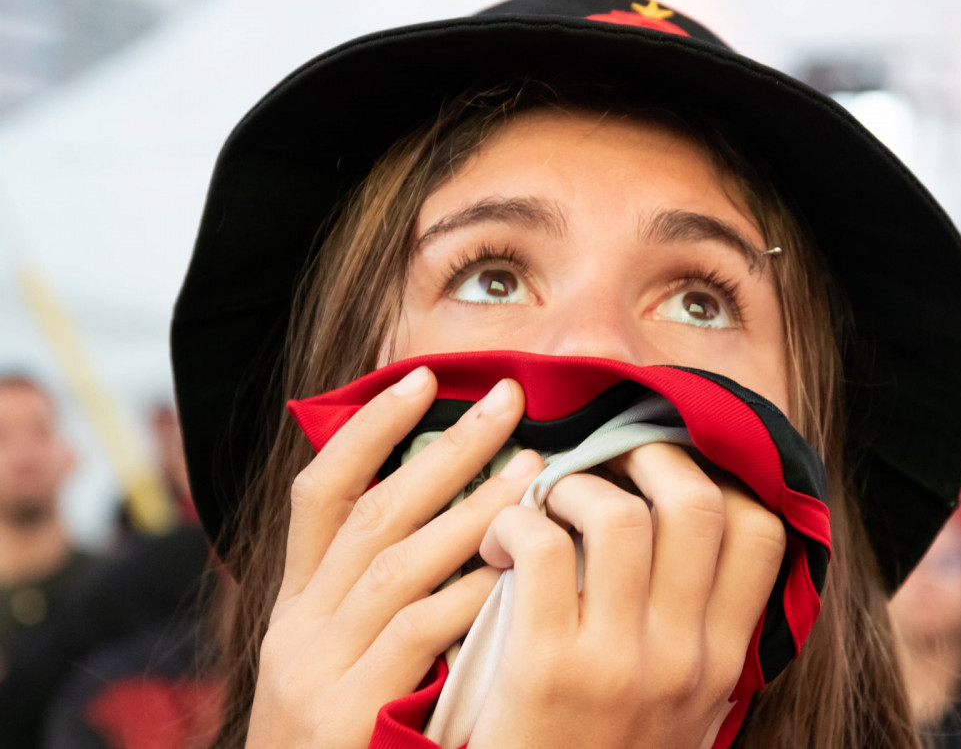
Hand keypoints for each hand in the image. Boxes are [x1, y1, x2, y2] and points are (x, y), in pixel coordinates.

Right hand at [246, 368, 543, 747]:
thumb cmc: (344, 743)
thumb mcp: (344, 661)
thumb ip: (387, 598)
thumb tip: (458, 520)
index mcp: (296, 606)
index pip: (321, 494)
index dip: (367, 430)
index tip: (421, 379)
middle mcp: (298, 626)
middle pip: (373, 512)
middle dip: (442, 449)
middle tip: (506, 399)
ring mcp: (317, 667)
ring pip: (398, 562)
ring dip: (471, 509)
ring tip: (534, 468)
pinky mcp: (345, 712)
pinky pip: (418, 632)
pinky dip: (470, 590)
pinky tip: (517, 563)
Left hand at [471, 443, 786, 748]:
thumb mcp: (678, 709)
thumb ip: (692, 633)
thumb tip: (681, 532)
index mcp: (722, 662)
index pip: (760, 533)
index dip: (718, 479)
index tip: (666, 477)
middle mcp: (685, 657)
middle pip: (698, 504)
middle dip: (651, 457)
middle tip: (607, 464)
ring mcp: (619, 661)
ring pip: (618, 513)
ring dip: (574, 486)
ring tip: (546, 507)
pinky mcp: (546, 666)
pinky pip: (539, 546)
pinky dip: (514, 522)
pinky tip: (500, 544)